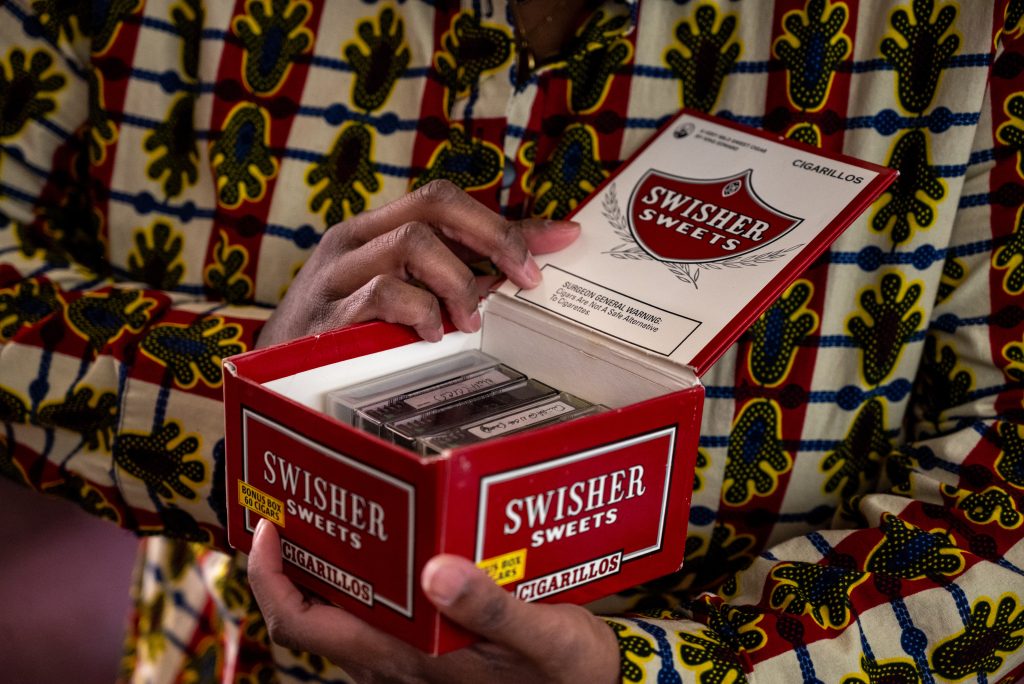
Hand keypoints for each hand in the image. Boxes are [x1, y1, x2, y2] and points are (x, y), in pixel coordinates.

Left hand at [247, 518, 620, 682]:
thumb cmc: (568, 671)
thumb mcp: (544, 636)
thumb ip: (491, 608)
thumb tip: (436, 570)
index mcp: (406, 659)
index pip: (304, 622)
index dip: (271, 577)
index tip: (268, 523)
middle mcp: (393, 664)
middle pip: (311, 614)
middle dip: (293, 559)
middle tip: (300, 497)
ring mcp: (407, 664)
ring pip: (340, 614)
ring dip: (326, 567)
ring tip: (340, 508)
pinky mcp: (426, 658)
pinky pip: (372, 617)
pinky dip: (363, 578)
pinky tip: (392, 541)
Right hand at [256, 180, 580, 347]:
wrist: (271, 383)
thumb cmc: (351, 338)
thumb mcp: (409, 298)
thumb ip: (468, 273)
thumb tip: (548, 244)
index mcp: (374, 232)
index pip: (444, 199)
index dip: (503, 218)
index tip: (560, 241)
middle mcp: (352, 242)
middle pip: (433, 203)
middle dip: (493, 236)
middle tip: (524, 281)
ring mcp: (335, 275)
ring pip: (411, 244)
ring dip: (456, 282)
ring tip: (466, 322)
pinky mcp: (324, 316)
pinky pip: (383, 294)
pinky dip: (419, 312)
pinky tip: (429, 337)